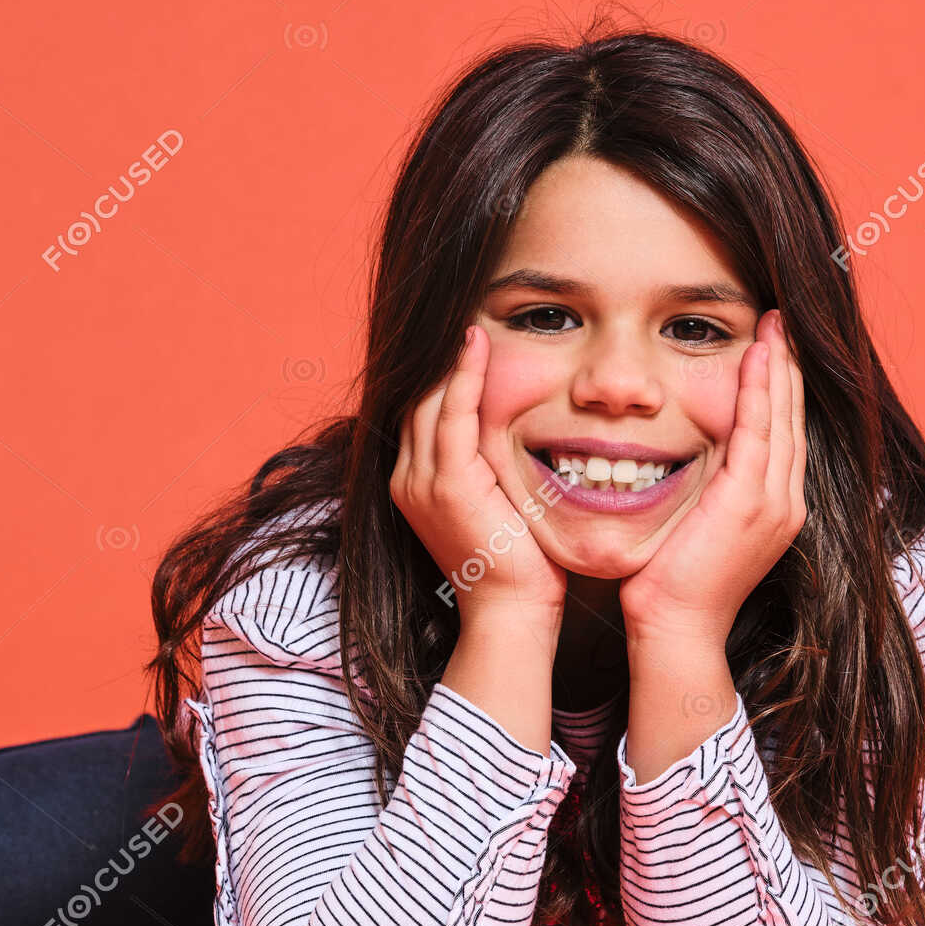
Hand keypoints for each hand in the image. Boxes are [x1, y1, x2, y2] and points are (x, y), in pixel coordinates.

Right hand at [389, 324, 567, 622]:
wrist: (511, 611)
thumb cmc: (518, 563)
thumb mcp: (497, 503)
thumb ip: (491, 465)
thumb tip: (513, 430)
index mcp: (415, 483)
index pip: (421, 412)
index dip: (440, 372)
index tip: (467, 337)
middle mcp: (407, 479)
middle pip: (417, 398)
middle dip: (438, 357)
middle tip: (467, 314)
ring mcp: (421, 482)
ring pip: (428, 400)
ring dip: (449, 357)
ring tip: (470, 318)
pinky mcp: (446, 485)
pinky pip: (450, 415)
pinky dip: (462, 377)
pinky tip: (477, 346)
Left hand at [617, 309, 805, 644]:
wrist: (675, 630)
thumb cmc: (671, 585)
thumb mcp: (697, 527)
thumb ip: (705, 490)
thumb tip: (687, 457)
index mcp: (775, 508)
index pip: (784, 434)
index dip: (782, 389)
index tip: (775, 348)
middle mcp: (785, 502)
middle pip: (793, 418)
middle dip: (790, 367)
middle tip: (784, 321)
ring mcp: (774, 503)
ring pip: (782, 417)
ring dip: (780, 366)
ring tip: (776, 325)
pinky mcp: (750, 501)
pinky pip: (759, 430)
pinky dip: (760, 390)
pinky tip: (756, 355)